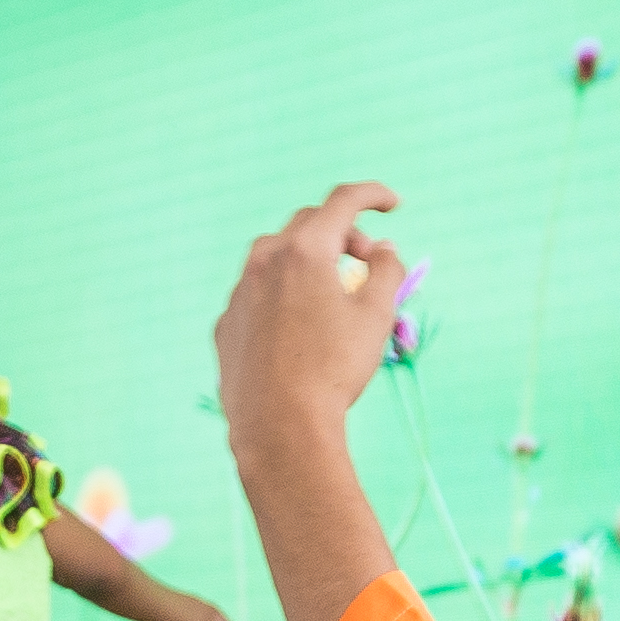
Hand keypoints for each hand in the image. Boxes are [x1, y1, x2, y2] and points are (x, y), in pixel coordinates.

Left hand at [213, 184, 407, 447]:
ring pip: (276, 257)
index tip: (393, 204)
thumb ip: (387, 269)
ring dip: (308, 263)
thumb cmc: (333, 369)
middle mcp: (264, 260)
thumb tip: (382, 248)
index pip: (344, 201)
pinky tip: (299, 330)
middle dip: (343, 235)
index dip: (374, 195)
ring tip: (330, 294)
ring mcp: (239, 292)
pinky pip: (257, 296)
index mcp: (305, 249)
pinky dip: (282, 297)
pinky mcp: (226, 324)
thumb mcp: (376, 315)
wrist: (278, 426)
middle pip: (309, 225)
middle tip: (365, 262)